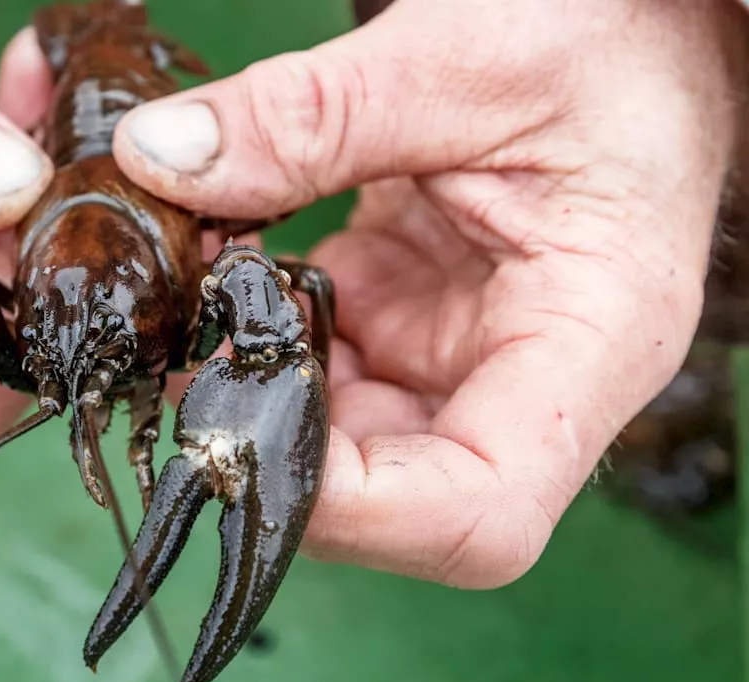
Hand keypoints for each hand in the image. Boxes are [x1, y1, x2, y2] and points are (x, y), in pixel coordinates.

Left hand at [103, 0, 747, 586]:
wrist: (638, 20)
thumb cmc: (610, 34)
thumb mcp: (461, 60)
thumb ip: (311, 118)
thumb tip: (161, 163)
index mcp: (591, 342)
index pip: (477, 512)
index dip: (351, 511)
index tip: (236, 432)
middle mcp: (529, 377)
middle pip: (392, 494)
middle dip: (272, 438)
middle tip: (183, 353)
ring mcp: (464, 352)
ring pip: (340, 435)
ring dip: (254, 379)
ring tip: (200, 284)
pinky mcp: (414, 317)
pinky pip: (322, 360)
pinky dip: (261, 325)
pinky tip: (227, 261)